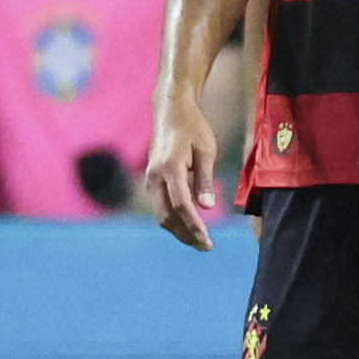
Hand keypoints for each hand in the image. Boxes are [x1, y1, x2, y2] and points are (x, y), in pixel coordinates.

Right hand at [138, 100, 224, 250]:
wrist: (170, 112)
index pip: (181, 205)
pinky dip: (174, 221)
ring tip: (200, 241)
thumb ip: (205, 179)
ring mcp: (150, 180)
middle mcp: (155, 177)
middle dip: (186, 235)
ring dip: (179, 231)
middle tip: (207, 247)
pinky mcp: (151, 182)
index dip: (193, 225)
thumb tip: (207, 207)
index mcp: (170, 167)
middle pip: (167, 216)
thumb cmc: (193, 128)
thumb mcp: (206, 150)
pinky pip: (160, 208)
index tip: (207, 240)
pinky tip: (189, 227)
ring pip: (161, 215)